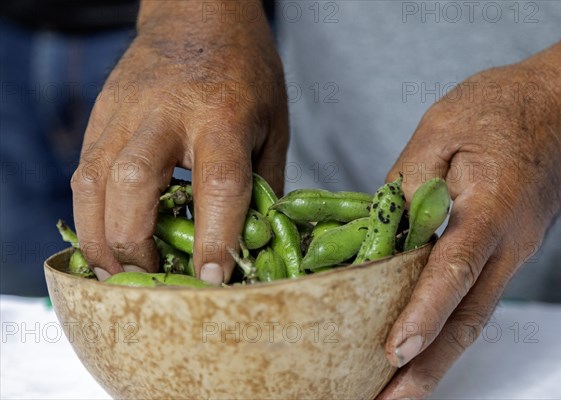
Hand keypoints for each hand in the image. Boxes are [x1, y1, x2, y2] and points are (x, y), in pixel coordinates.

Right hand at [71, 0, 287, 283]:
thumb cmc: (245, 71)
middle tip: (152, 280)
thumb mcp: (273, 125)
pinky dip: (91, 215)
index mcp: (223, 116)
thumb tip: (255, 242)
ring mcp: (125, 112)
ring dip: (100, 239)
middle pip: (134, 185)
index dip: (215, 239)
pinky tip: (108, 236)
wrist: (198, 14)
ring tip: (118, 272)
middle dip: (137, 246)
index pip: (219, 186)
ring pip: (93, 184)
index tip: (212, 280)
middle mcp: (167, 114)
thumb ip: (264, 185)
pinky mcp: (101, 115)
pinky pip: (84, 173)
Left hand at [378, 19, 560, 397]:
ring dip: (438, 357)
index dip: (424, 313)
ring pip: (475, 315)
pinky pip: (477, 295)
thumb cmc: (506, 106)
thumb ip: (406, 182)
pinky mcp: (508, 249)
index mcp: (493, 207)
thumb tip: (376, 230)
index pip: (456, 270)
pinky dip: (448, 325)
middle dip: (431, 367)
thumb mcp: (442, 129)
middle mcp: (511, 243)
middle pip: (470, 318)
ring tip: (399, 388)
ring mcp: (514, 251)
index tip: (395, 352)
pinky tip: (423, 339)